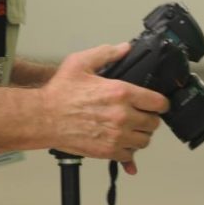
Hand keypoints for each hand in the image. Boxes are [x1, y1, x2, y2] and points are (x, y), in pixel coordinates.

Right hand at [39, 42, 169, 173]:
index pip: (158, 102)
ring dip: (140, 135)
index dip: (160, 103)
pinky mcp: (108, 151)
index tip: (157, 104)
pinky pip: (129, 155)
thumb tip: (124, 48)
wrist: (43, 118)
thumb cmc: (59, 93)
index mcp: (120, 92)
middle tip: (140, 116)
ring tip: (131, 130)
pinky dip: (128, 151)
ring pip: (144, 140)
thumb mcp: (81, 63)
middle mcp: (122, 116)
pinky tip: (122, 143)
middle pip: (154, 123)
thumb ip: (106, 54)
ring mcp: (116, 136)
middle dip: (149, 119)